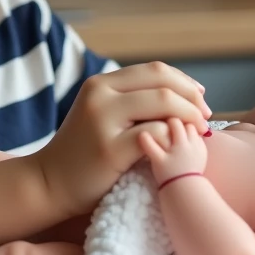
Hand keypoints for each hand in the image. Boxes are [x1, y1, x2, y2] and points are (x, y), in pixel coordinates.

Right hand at [35, 62, 210, 216]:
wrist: (48, 183)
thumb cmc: (83, 153)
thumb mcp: (103, 115)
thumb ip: (132, 101)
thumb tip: (183, 95)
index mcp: (101, 83)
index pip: (156, 70)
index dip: (185, 82)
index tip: (200, 99)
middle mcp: (100, 93)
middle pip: (163, 82)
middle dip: (192, 97)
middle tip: (205, 117)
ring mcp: (103, 119)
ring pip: (163, 103)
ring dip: (189, 116)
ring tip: (199, 132)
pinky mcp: (109, 148)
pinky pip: (155, 134)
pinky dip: (173, 138)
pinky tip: (179, 148)